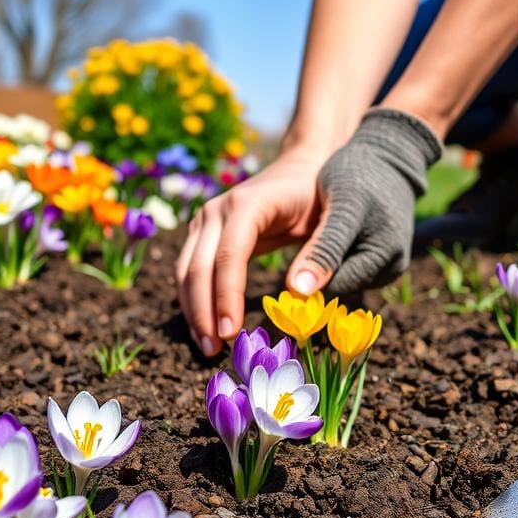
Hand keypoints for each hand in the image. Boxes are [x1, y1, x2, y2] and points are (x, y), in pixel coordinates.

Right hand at [175, 109, 441, 356]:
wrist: (301, 167)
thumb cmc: (321, 195)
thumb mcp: (332, 219)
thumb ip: (321, 252)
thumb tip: (299, 294)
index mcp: (249, 204)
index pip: (229, 254)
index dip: (228, 295)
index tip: (232, 332)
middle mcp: (217, 210)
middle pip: (199, 266)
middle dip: (204, 311)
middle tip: (214, 350)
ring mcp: (205, 221)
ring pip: (186, 271)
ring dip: (192, 311)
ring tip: (207, 347)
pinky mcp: (202, 234)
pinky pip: (189, 271)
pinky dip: (193, 301)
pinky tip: (204, 329)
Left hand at [288, 108, 441, 296]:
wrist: (387, 153)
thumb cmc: (360, 174)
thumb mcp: (339, 209)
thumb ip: (322, 250)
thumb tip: (300, 291)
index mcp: (385, 259)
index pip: (332, 286)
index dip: (309, 270)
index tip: (299, 239)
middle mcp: (393, 268)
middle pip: (339, 282)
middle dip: (322, 262)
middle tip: (314, 227)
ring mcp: (392, 264)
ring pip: (344, 275)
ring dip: (330, 256)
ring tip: (330, 224)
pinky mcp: (386, 257)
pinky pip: (353, 265)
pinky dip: (340, 252)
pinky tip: (338, 229)